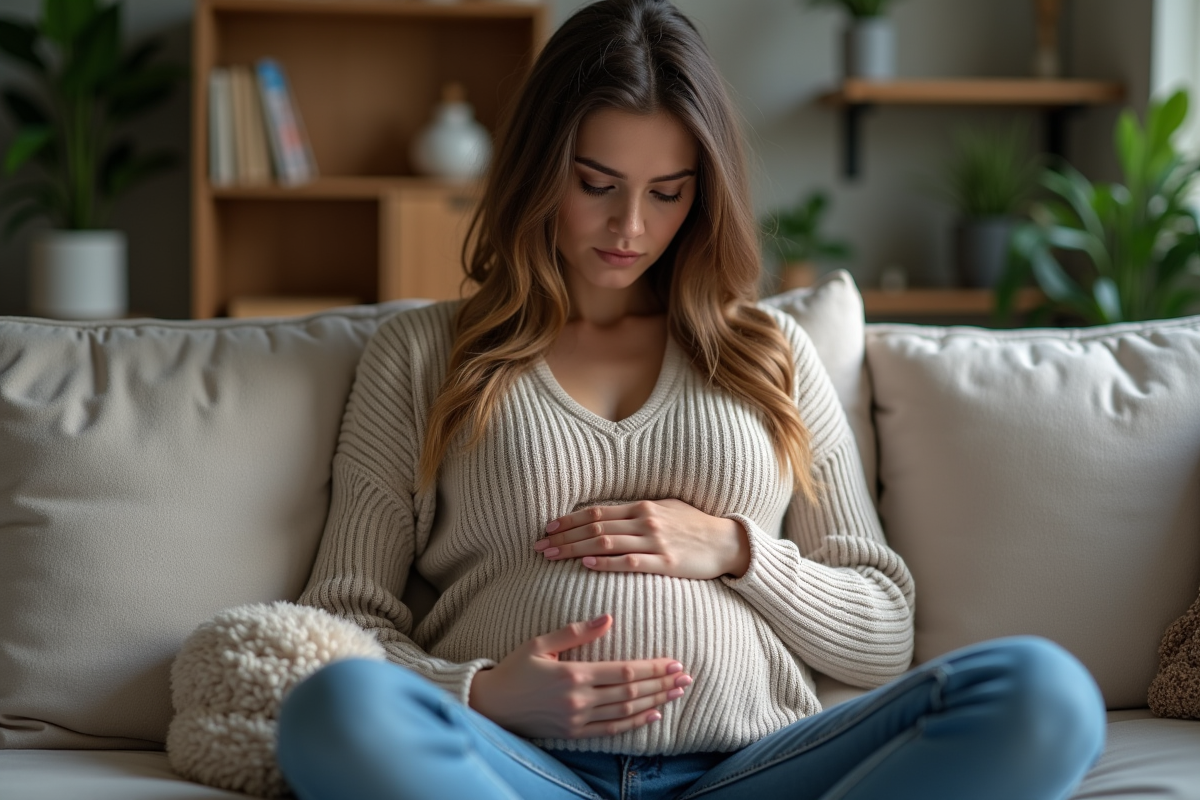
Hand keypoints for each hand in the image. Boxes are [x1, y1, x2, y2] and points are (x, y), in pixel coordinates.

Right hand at [467, 614, 691, 738]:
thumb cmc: (515, 669)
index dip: (652, 668)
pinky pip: (612, 729)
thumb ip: (576, 632)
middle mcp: (579, 700)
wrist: (492, 705)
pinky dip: (635, 722)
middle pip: (631, 691)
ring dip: (655, 701)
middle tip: (685, 677)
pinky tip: (654, 714)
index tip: (673, 662)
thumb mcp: (541, 643)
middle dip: (661, 683)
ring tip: (677, 692)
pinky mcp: (574, 733)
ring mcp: (578, 720)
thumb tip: (609, 618)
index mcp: (573, 674)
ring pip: (626, 710)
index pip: (624, 672)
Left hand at [535, 499, 750, 579]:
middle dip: (564, 536)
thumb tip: (609, 514)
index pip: (596, 512)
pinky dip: (605, 563)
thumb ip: (637, 511)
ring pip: (605, 544)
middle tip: (539, 546)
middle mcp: (645, 521)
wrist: (727, 542)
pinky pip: (629, 562)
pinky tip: (586, 565)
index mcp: (642, 507)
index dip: (569, 519)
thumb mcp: (665, 508)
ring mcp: (655, 542)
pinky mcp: (665, 564)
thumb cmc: (693, 525)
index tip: (548, 528)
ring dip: (575, 550)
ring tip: (553, 556)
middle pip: (594, 527)